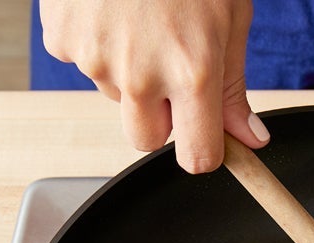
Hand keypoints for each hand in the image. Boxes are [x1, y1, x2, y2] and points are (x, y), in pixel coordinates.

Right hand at [39, 0, 268, 172]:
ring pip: (115, 98)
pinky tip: (111, 7)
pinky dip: (97, 44)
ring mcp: (95, 60)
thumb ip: (234, 85)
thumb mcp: (229, 17)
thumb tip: (250, 138)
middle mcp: (141, 75)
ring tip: (141, 18)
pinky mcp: (62, 40)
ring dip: (128, 73)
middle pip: (146, 140)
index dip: (202, 151)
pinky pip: (83, 63)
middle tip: (170, 69)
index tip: (204, 139)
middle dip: (160, 118)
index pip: (197, 157)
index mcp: (193, 72)